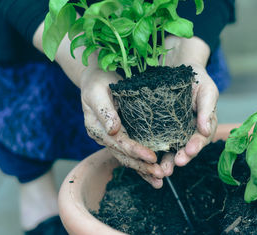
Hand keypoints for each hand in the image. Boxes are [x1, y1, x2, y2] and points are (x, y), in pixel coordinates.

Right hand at [33, 21, 165, 186]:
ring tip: (159, 180)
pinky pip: (130, 152)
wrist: (96, 76)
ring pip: (127, 158)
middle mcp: (104, 137)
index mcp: (97, 128)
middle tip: (160, 175)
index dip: (135, 151)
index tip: (152, 157)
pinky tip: (152, 173)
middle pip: (124, 155)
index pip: (119, 143)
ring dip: (143, 170)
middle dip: (142, 166)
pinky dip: (141, 163)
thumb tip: (113, 130)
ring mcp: (111, 138)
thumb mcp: (97, 91)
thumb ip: (104, 110)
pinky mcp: (120, 135)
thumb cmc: (97, 80)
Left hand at [159, 36, 218, 176]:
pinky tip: (145, 155)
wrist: (180, 66)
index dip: (195, 147)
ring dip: (165, 160)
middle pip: (184, 149)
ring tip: (159, 170)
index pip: (200, 139)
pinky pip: (156, 138)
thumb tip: (206, 131)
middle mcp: (188, 130)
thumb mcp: (207, 90)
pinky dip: (152, 148)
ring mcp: (173, 129)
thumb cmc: (197, 78)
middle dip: (178, 159)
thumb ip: (207, 110)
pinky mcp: (159, 125)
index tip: (188, 152)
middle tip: (171, 167)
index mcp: (202, 125)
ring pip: (170, 148)